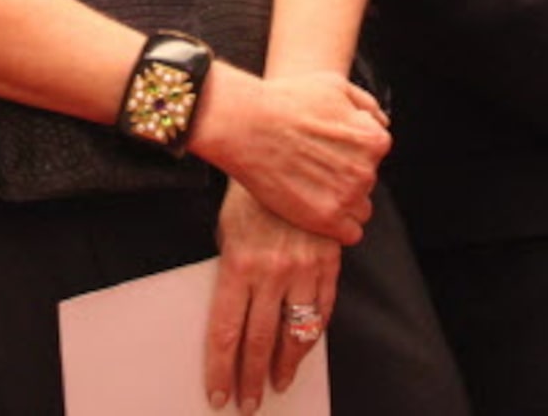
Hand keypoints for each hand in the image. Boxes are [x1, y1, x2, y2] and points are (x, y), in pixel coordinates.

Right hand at [190, 68, 387, 244]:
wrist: (247, 125)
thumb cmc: (286, 102)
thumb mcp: (335, 86)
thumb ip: (365, 105)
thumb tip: (381, 122)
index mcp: (374, 140)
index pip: (374, 155)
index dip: (351, 151)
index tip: (329, 149)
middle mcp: (365, 170)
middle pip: (366, 182)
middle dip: (346, 176)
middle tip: (315, 167)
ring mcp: (346, 197)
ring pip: (360, 209)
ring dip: (342, 202)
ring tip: (312, 188)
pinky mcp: (326, 220)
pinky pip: (350, 233)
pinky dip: (336, 227)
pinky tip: (314, 209)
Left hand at [204, 184, 340, 411]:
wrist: (290, 155)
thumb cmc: (250, 195)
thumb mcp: (226, 232)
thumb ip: (232, 274)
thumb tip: (231, 317)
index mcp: (239, 265)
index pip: (225, 332)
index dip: (221, 369)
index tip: (219, 394)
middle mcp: (272, 272)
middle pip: (258, 341)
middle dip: (251, 378)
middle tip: (248, 403)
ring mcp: (304, 268)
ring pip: (295, 333)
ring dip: (286, 366)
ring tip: (277, 385)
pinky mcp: (328, 262)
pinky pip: (323, 310)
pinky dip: (313, 335)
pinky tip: (304, 349)